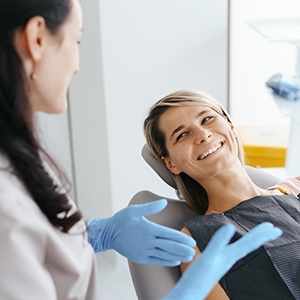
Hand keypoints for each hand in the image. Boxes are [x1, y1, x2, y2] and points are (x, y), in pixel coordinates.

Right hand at [87, 199, 195, 265]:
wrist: (107, 233)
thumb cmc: (121, 220)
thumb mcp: (134, 210)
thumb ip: (150, 207)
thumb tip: (163, 202)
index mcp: (148, 229)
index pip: (169, 234)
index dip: (182, 238)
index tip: (192, 241)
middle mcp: (148, 241)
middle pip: (170, 246)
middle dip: (183, 248)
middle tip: (195, 251)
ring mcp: (144, 251)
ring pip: (165, 254)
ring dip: (178, 256)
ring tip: (189, 257)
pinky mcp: (140, 257)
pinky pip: (156, 260)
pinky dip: (167, 261)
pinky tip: (175, 261)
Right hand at [163, 222, 281, 299]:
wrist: (190, 294)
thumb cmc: (197, 279)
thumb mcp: (208, 257)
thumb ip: (218, 242)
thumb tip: (229, 226)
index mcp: (229, 256)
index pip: (250, 242)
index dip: (261, 233)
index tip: (274, 227)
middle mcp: (230, 258)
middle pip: (250, 245)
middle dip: (262, 236)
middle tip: (275, 229)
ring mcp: (224, 261)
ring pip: (243, 248)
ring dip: (253, 240)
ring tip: (259, 236)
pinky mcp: (218, 264)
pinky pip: (234, 252)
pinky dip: (239, 246)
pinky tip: (237, 247)